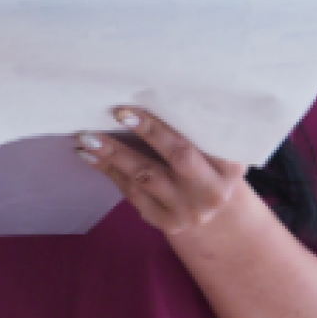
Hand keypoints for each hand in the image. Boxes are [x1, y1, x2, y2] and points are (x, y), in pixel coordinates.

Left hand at [76, 107, 248, 234]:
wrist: (215, 214)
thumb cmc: (206, 167)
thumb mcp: (212, 152)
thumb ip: (194, 132)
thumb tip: (147, 95)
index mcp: (229, 167)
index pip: (193, 143)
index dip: (159, 128)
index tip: (129, 110)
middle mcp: (212, 191)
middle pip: (176, 158)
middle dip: (144, 135)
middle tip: (115, 115)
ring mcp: (189, 210)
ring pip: (145, 178)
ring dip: (112, 155)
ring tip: (87, 137)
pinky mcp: (167, 222)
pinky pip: (133, 194)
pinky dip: (109, 172)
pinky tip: (89, 156)